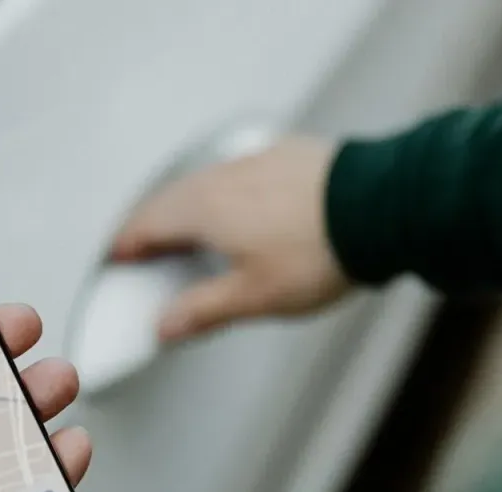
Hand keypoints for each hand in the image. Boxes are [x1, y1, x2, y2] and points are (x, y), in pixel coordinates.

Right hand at [110, 136, 349, 341]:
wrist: (382, 206)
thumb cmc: (320, 250)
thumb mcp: (255, 297)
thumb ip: (203, 310)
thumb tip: (167, 326)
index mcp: (202, 211)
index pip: (145, 225)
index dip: (127, 245)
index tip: (119, 255)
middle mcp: (221, 178)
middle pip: (170, 199)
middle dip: (151, 223)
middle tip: (144, 244)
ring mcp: (254, 161)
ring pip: (203, 182)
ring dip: (186, 205)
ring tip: (188, 227)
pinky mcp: (284, 155)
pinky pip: (238, 172)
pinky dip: (224, 191)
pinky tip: (241, 204)